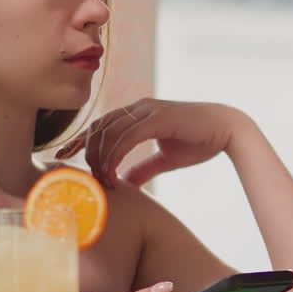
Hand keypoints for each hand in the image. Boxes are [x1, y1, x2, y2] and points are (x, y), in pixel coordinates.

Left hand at [57, 99, 239, 187]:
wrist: (228, 130)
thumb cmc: (199, 141)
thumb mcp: (165, 159)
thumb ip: (143, 168)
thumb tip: (127, 183)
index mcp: (138, 113)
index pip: (101, 124)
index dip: (81, 140)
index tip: (65, 156)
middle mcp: (139, 108)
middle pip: (99, 126)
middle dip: (83, 149)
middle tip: (76, 171)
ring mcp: (148, 110)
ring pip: (109, 131)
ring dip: (99, 157)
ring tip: (98, 179)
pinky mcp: (158, 118)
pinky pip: (126, 136)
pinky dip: (114, 156)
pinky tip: (112, 174)